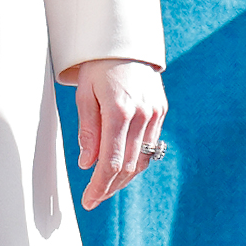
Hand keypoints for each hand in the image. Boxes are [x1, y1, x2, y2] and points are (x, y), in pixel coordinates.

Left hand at [74, 58, 165, 209]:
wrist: (125, 44)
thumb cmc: (97, 68)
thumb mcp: (84, 95)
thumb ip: (88, 131)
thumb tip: (87, 164)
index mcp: (119, 111)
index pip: (111, 161)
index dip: (100, 185)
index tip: (89, 200)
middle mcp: (142, 115)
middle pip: (128, 165)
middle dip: (110, 187)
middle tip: (93, 199)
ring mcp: (155, 114)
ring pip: (142, 159)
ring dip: (124, 179)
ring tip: (105, 189)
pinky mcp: (161, 112)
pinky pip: (150, 146)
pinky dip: (136, 162)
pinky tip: (122, 171)